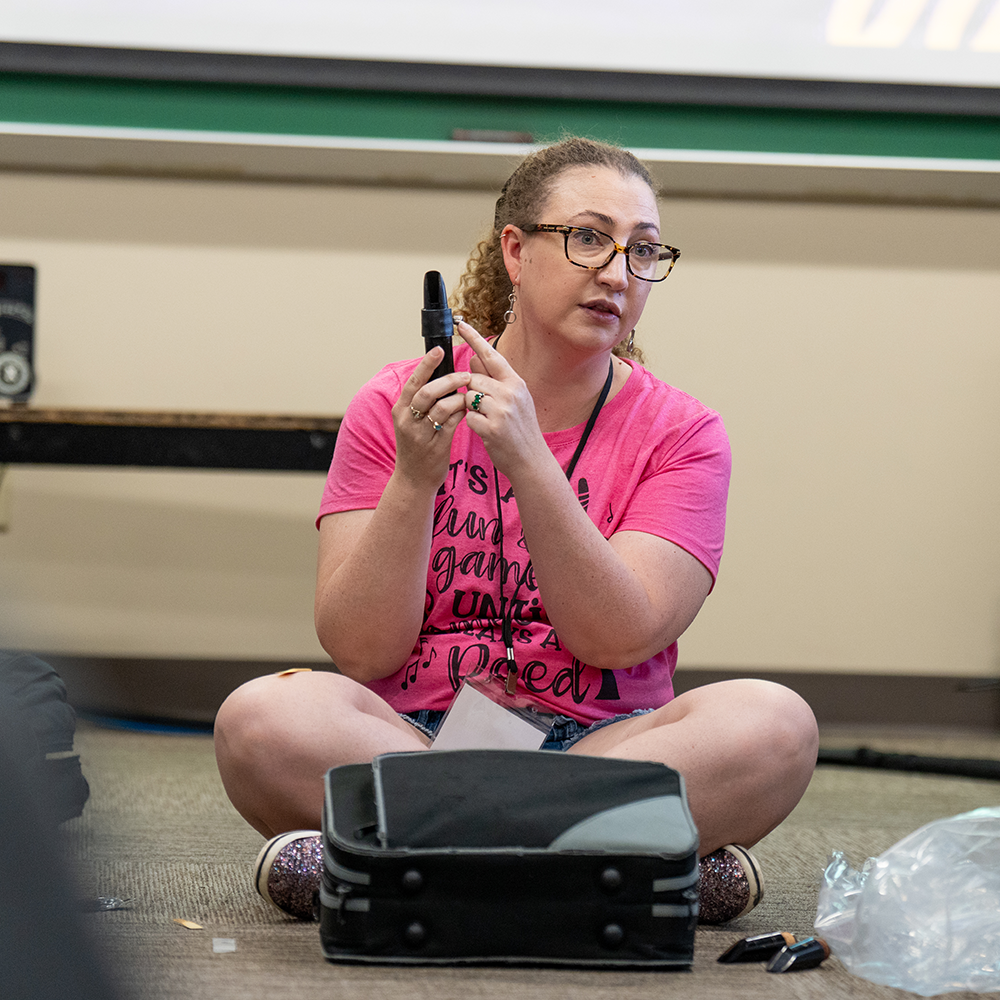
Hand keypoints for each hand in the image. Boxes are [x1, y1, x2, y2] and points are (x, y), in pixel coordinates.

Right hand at [391, 347, 469, 489]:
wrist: (413, 479)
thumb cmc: (416, 446)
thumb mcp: (411, 421)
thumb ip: (422, 401)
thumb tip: (441, 374)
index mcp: (400, 410)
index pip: (413, 381)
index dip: (426, 364)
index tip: (439, 350)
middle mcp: (407, 420)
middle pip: (427, 392)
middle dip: (448, 379)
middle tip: (465, 374)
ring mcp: (421, 434)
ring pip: (441, 407)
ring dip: (458, 396)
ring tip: (468, 392)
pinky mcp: (436, 446)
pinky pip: (451, 423)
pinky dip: (461, 412)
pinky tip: (468, 408)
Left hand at [457, 321, 546, 476]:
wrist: (531, 460)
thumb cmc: (520, 429)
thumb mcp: (513, 400)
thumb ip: (493, 378)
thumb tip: (474, 357)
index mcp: (516, 383)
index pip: (492, 355)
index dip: (474, 338)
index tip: (460, 323)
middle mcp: (510, 393)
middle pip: (473, 379)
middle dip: (471, 392)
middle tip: (485, 408)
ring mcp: (501, 410)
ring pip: (468, 396)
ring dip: (471, 408)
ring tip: (487, 419)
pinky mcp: (491, 427)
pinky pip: (468, 416)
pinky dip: (473, 424)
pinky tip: (486, 431)